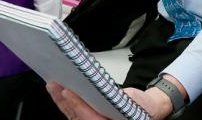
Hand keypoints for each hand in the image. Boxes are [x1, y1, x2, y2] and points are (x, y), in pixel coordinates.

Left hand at [46, 82, 173, 119]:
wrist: (148, 110)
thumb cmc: (142, 106)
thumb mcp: (132, 99)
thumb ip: (116, 98)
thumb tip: (99, 87)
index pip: (89, 117)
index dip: (77, 105)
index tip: (67, 92)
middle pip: (76, 117)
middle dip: (64, 102)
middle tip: (55, 86)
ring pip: (72, 116)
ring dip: (61, 102)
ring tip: (52, 86)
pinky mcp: (89, 119)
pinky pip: (74, 114)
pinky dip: (65, 104)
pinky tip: (58, 93)